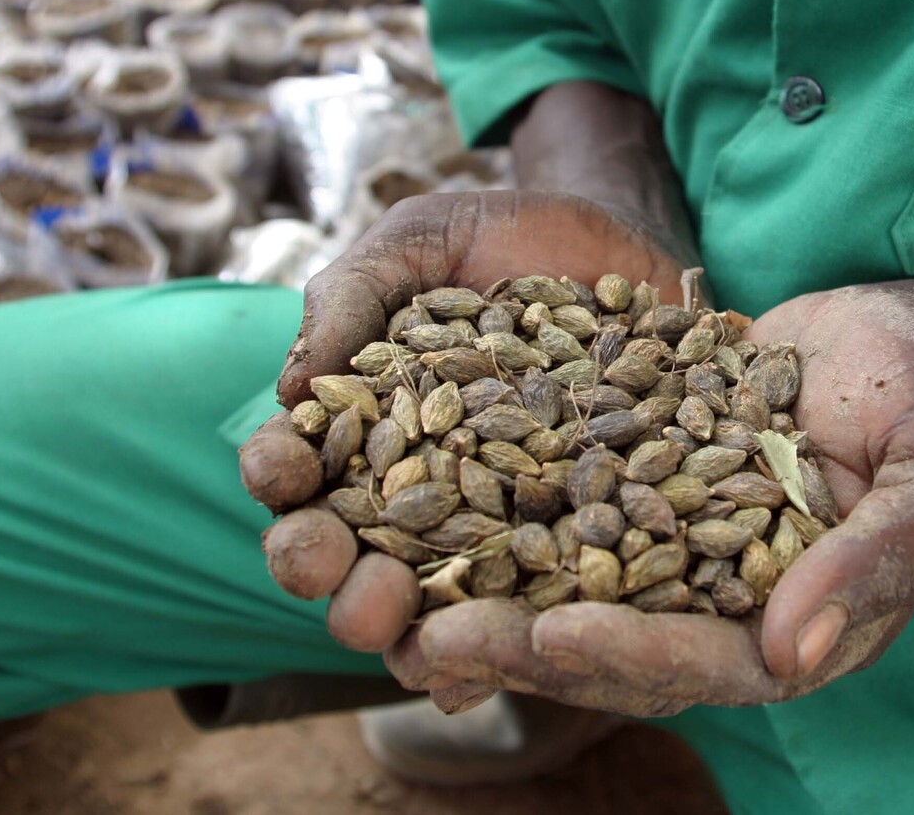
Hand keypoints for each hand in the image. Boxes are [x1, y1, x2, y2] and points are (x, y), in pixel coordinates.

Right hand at [241, 190, 688, 652]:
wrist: (633, 246)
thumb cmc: (513, 238)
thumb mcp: (426, 238)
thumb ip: (354, 291)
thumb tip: (289, 384)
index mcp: (362, 422)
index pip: (299, 465)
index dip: (279, 474)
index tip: (282, 470)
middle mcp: (414, 490)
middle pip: (347, 555)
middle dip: (326, 573)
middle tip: (335, 568)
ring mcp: (492, 528)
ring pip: (425, 608)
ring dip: (402, 633)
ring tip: (407, 635)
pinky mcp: (571, 548)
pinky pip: (530, 617)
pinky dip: (504, 652)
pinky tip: (492, 674)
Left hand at [385, 285, 913, 714]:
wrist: (895, 327)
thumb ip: (881, 557)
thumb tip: (796, 651)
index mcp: (799, 620)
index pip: (708, 661)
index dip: (633, 651)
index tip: (555, 634)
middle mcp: (725, 600)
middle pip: (617, 641)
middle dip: (526, 643)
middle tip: (434, 634)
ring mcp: (675, 545)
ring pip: (570, 587)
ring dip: (489, 595)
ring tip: (401, 587)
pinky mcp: (639, 486)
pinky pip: (561, 512)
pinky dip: (496, 515)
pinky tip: (421, 501)